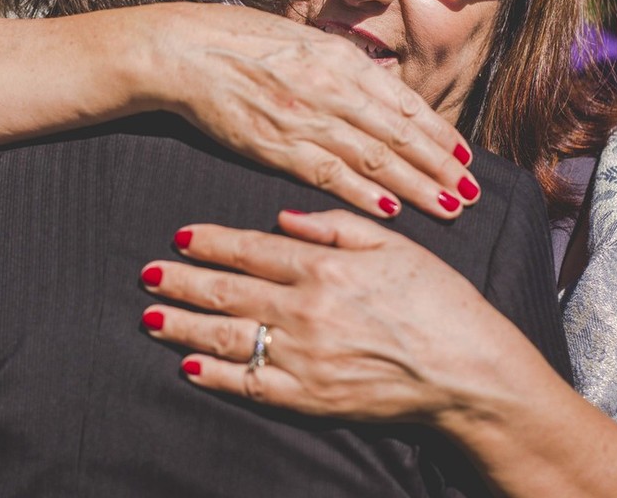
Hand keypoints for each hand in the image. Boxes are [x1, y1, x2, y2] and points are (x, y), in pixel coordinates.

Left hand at [138, 209, 518, 424]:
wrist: (469, 370)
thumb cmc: (439, 301)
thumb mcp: (394, 245)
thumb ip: (335, 226)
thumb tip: (281, 219)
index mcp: (324, 266)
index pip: (250, 249)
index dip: (210, 242)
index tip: (180, 236)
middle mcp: (305, 309)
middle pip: (227, 290)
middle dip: (182, 280)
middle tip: (147, 273)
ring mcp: (303, 356)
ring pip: (228, 336)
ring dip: (184, 324)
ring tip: (151, 316)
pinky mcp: (309, 397)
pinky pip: (249, 385)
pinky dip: (215, 375)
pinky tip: (188, 365)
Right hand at [148, 4, 477, 218]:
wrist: (183, 51)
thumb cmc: (238, 40)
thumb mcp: (301, 38)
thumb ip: (340, 66)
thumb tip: (377, 89)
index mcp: (340, 58)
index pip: (403, 103)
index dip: (438, 134)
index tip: (464, 157)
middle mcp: (332, 87)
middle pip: (399, 136)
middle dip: (440, 167)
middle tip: (470, 194)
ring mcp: (306, 118)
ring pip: (375, 159)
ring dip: (417, 186)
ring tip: (449, 207)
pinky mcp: (276, 145)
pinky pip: (330, 175)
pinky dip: (364, 194)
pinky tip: (392, 210)